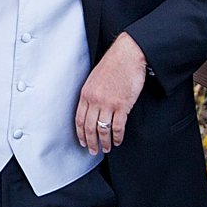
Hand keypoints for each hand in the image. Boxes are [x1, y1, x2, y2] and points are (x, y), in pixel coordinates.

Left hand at [75, 33, 146, 154]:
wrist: (127, 55)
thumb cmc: (113, 64)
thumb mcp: (94, 78)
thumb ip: (91, 94)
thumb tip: (92, 109)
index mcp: (86, 94)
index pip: (79, 119)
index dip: (80, 134)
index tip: (82, 142)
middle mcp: (95, 100)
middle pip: (89, 128)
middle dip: (90, 142)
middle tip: (93, 151)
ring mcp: (108, 104)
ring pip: (103, 129)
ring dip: (104, 142)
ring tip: (106, 148)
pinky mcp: (122, 105)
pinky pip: (118, 127)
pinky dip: (117, 136)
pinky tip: (118, 140)